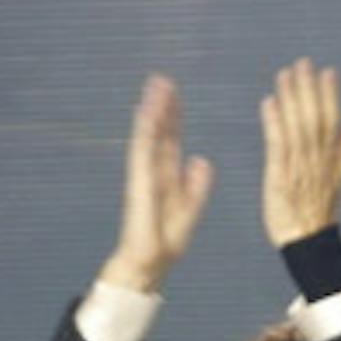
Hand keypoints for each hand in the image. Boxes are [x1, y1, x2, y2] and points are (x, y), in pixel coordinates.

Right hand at [100, 75, 213, 293]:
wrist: (151, 261)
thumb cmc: (166, 240)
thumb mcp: (190, 208)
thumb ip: (197, 185)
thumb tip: (202, 160)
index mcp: (168, 176)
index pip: (171, 140)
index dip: (174, 118)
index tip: (175, 94)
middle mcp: (154, 170)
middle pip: (159, 132)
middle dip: (162, 106)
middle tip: (163, 79)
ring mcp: (144, 174)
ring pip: (149, 135)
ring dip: (152, 111)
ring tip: (155, 87)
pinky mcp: (139, 181)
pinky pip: (142, 151)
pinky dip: (145, 131)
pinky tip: (147, 112)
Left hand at [260, 58, 340, 246]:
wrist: (308, 243)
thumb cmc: (318, 212)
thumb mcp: (339, 178)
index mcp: (331, 159)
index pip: (332, 121)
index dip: (330, 96)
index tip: (328, 71)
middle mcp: (316, 161)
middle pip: (314, 119)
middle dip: (308, 90)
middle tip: (303, 63)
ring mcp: (298, 168)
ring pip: (296, 128)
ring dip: (290, 99)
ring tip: (285, 75)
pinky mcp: (279, 176)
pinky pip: (277, 146)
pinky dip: (273, 124)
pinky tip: (269, 103)